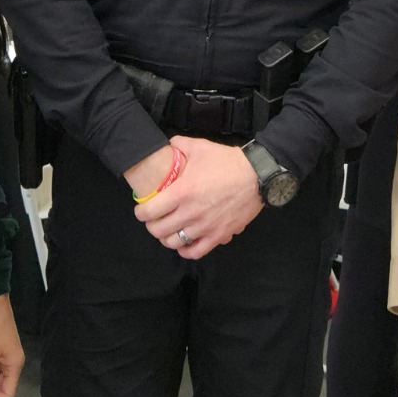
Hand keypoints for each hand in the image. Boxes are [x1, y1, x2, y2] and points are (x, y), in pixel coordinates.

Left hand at [133, 136, 261, 258]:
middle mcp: (190, 213)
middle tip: (154, 220)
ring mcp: (204, 227)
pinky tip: (184, 244)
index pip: (149, 211)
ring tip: (168, 231)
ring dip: (167, 238)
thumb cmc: (227, 162)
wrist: (256, 175)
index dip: (141, 213)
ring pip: (174, 243)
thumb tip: (167, 145)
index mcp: (182, 192)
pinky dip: (186, 251)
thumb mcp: (200, 147)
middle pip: (158, 230)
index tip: (142, 210)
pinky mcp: (218, 235)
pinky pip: (196, 252)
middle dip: (152, 226)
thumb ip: (179, 145)